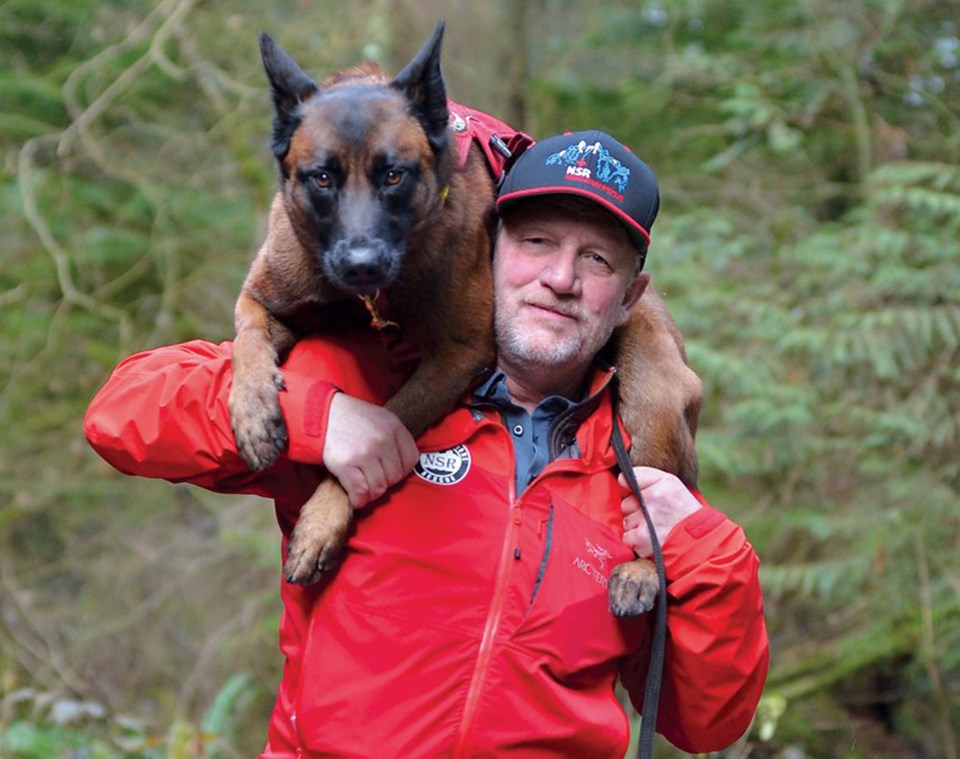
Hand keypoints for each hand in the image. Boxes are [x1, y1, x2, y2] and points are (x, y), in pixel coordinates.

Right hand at [323, 393, 418, 507]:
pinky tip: (355, 497)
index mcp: (393, 426)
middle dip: (384, 482)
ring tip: (363, 488)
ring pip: (379, 488)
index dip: (401, 470)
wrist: (320, 413)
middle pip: (395, 477)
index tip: (389, 472)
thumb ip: (393, 438)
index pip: (412, 460)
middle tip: (372, 479)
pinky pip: (360, 492)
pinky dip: (358, 500)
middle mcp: (382, 439)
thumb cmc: (350, 418)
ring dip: (371, 493)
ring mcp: (365, 452)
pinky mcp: (346, 464)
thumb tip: (401, 466)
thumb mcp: (379, 417)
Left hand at [618, 467, 700, 556]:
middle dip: (636, 511)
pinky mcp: (641, 537)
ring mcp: (646, 518)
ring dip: (637, 527)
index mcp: (663, 482)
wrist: (699, 541)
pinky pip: (627, 537)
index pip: (629, 478)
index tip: (642, 497)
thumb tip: (622, 481)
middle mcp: (654, 497)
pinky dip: (636, 542)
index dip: (631, 489)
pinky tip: (651, 539)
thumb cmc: (685, 513)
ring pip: (626, 521)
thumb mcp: (674, 486)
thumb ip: (648, 479)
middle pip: (625, 503)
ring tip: (655, 529)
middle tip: (654, 517)